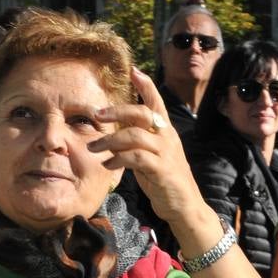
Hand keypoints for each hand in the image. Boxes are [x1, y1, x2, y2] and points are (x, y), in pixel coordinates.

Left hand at [91, 68, 217, 239]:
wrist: (184, 207)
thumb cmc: (165, 181)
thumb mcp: (152, 157)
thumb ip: (137, 143)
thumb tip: (114, 135)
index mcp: (166, 132)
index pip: (156, 103)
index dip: (146, 85)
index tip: (134, 70)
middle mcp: (167, 137)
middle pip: (141, 113)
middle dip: (117, 111)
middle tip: (96, 115)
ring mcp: (165, 153)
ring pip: (134, 135)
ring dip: (109, 140)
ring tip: (93, 148)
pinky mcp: (161, 170)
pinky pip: (135, 158)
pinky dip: (118, 159)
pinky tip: (108, 164)